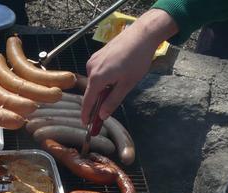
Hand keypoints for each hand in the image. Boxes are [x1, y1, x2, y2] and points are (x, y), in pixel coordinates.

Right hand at [81, 9, 177, 124]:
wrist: (142, 34)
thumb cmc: (137, 60)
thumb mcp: (127, 85)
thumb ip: (112, 101)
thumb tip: (102, 115)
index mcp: (97, 78)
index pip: (87, 101)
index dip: (86, 114)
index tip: (85, 124)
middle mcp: (91, 68)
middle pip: (92, 91)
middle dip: (98, 100)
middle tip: (108, 108)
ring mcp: (93, 60)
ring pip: (96, 81)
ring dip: (103, 88)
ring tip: (120, 84)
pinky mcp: (97, 54)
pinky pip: (98, 72)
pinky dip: (104, 78)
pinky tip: (118, 74)